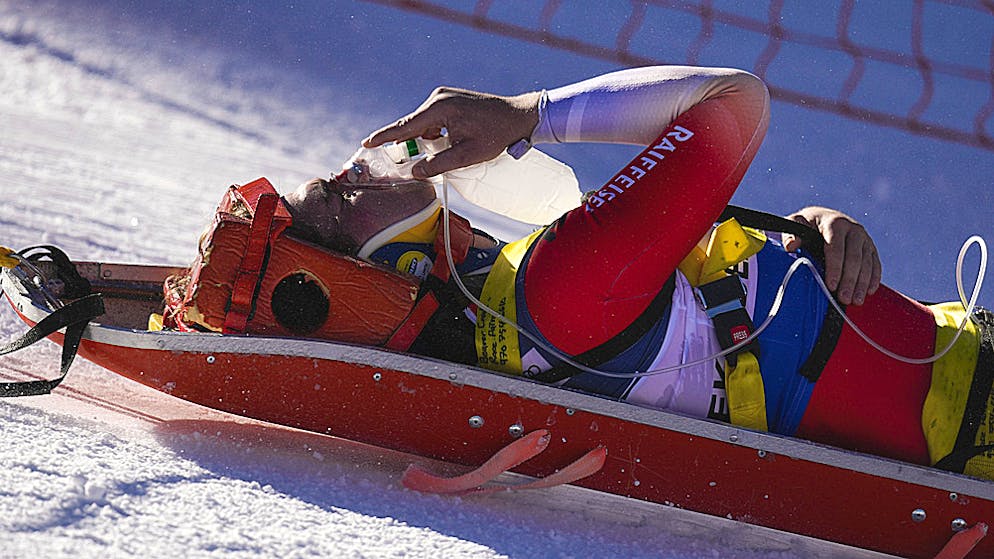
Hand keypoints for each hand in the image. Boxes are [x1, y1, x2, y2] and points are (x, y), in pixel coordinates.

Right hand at [363, 87, 541, 178]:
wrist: (518, 116)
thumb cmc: (497, 135)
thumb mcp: (468, 155)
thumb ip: (440, 164)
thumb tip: (415, 172)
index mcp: (440, 109)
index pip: (405, 126)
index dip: (385, 137)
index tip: (366, 142)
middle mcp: (438, 99)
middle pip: (412, 126)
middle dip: (406, 144)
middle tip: (401, 162)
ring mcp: (444, 97)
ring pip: (422, 124)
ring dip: (424, 141)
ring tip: (439, 154)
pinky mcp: (449, 101)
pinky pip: (432, 120)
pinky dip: (432, 134)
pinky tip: (446, 145)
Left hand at [782, 206, 880, 304]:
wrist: (824, 217)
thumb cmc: (808, 224)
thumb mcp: (796, 223)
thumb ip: (791, 233)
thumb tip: (791, 245)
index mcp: (835, 223)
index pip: (835, 248)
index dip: (834, 268)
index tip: (831, 285)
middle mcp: (853, 229)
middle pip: (854, 258)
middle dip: (849, 280)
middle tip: (844, 298)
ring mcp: (864, 238)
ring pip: (867, 262)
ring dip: (862, 283)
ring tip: (856, 301)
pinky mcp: (870, 247)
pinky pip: (875, 263)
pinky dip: (874, 278)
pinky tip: (869, 292)